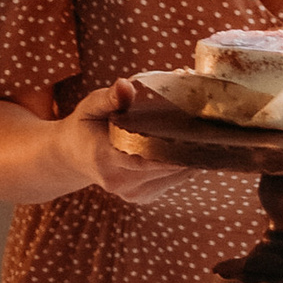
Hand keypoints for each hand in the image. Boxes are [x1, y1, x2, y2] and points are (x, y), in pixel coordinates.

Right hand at [60, 80, 193, 204]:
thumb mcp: (91, 107)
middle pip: (164, 168)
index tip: (194, 139)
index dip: (170, 152)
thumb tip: (126, 85)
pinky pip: (171, 181)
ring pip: (173, 177)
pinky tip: (190, 148)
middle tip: (209, 126)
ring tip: (204, 134)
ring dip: (190, 156)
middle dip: (187, 146)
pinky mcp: (141, 197)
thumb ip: (109, 98)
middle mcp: (118, 180)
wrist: (73, 156)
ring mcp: (130, 193)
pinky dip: (183, 165)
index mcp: (104, 157)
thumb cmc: (85, 126)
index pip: (143, 159)